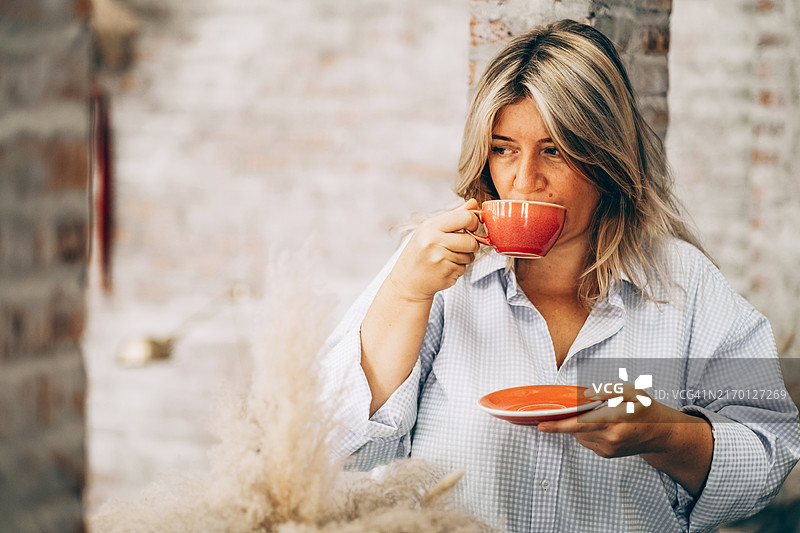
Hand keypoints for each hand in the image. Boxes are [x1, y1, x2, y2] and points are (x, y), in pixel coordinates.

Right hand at [387, 199, 480, 301]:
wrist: (407, 282)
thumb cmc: (419, 253)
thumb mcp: (430, 230)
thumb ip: (454, 217)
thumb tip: (473, 203)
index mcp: (430, 227)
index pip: (465, 217)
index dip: (473, 222)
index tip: (471, 227)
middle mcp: (434, 241)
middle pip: (471, 240)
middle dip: (471, 244)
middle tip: (460, 246)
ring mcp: (440, 258)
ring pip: (470, 256)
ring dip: (464, 258)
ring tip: (447, 258)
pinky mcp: (446, 273)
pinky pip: (464, 268)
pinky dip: (458, 269)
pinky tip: (444, 268)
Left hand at [538, 383, 712, 494]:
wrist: (662, 434)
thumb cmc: (647, 411)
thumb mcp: (631, 392)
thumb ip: (607, 390)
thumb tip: (586, 395)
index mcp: (614, 421)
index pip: (580, 424)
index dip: (558, 426)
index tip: (541, 426)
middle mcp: (609, 439)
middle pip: (576, 429)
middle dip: (571, 418)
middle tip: (580, 408)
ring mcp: (607, 449)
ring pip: (580, 435)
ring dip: (581, 424)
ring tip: (601, 416)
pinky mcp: (606, 454)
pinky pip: (587, 440)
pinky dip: (588, 431)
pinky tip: (603, 425)